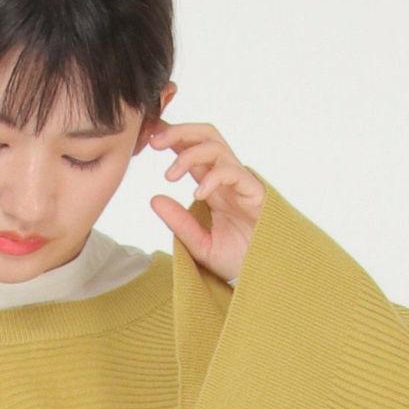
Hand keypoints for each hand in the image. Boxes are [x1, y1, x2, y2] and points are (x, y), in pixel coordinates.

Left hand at [146, 121, 264, 283]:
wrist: (261, 277)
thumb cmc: (235, 260)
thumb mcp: (198, 244)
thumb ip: (179, 222)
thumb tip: (154, 199)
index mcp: (212, 186)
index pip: (192, 149)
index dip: (172, 138)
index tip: (147, 140)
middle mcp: (226, 179)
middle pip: (205, 136)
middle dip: (179, 131)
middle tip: (153, 141)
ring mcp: (240, 183)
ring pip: (216, 147)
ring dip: (189, 153)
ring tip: (169, 175)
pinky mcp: (255, 192)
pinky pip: (233, 172)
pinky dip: (213, 178)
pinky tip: (198, 194)